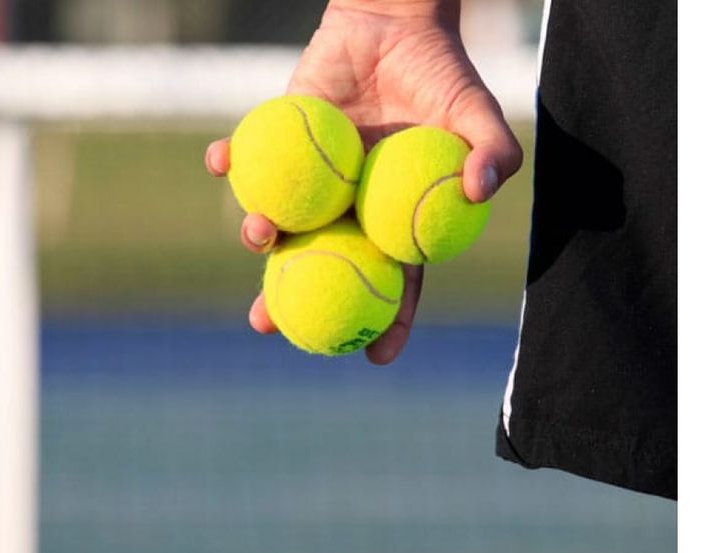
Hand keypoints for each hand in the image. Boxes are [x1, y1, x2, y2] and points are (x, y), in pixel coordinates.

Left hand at [205, 0, 521, 364]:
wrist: (398, 24)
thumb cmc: (441, 74)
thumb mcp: (476, 112)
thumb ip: (491, 151)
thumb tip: (479, 191)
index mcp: (390, 220)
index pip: (389, 283)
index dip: (385, 323)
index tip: (375, 358)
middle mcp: (344, 209)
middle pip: (316, 266)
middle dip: (288, 301)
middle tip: (268, 326)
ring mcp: (308, 179)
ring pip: (277, 220)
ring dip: (260, 234)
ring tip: (260, 235)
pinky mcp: (278, 139)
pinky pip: (248, 155)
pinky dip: (231, 159)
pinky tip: (220, 161)